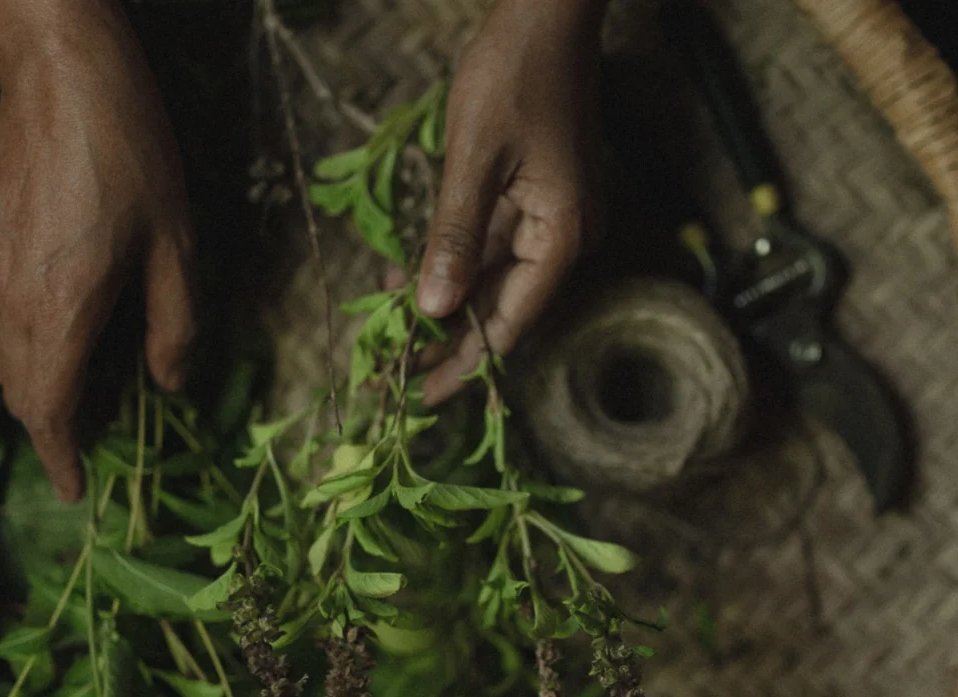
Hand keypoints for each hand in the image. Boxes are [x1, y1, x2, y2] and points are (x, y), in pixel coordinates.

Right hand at [0, 0, 195, 501]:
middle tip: (100, 414)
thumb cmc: (133, 159)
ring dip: (25, 378)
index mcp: (63, 310)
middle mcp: (8, 298)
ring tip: (68, 371)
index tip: (75, 487)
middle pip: (19, 388)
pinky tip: (8, 321)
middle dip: (56, 416)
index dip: (61, 457)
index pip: (47, 410)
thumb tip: (172, 387)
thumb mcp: (178, 248)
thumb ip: (175, 327)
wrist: (67, 82)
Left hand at [415, 0, 604, 405]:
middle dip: (448, 340)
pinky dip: (454, 263)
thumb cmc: (514, 75)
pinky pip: (494, 247)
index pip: (509, 324)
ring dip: (444, 302)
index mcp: (561, 237)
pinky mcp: (539, 200)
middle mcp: (567, 239)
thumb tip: (431, 310)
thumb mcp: (472, 158)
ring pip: (495, 281)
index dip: (464, 364)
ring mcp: (556, 220)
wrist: (549, 15)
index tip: (422, 398)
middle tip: (395, 375)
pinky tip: (410, 276)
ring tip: (391, 329)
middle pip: (504, 310)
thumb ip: (453, 237)